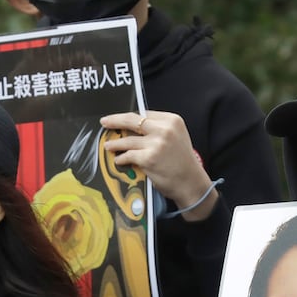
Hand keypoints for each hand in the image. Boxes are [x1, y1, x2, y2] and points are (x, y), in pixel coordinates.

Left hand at [100, 111, 217, 220]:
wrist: (191, 183)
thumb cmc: (183, 162)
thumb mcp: (177, 137)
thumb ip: (159, 129)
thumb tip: (134, 127)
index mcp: (172, 121)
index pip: (144, 114)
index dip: (129, 117)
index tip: (119, 118)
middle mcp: (164, 130)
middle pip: (132, 120)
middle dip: (115, 120)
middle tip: (105, 122)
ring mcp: (156, 144)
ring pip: (127, 140)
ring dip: (115, 143)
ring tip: (108, 145)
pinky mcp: (148, 158)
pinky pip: (128, 156)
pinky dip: (121, 159)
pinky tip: (119, 160)